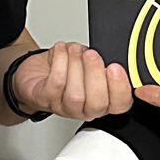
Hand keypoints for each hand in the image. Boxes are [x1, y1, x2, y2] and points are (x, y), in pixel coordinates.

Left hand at [13, 43, 133, 120]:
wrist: (38, 73)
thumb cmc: (67, 69)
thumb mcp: (91, 61)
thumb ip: (104, 60)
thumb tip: (110, 52)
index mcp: (104, 100)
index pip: (120, 104)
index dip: (120, 88)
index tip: (115, 67)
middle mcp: (86, 108)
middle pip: (97, 103)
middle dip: (95, 75)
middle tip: (91, 55)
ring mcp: (65, 107)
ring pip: (75, 95)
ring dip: (76, 66)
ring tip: (74, 50)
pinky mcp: (46, 100)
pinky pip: (56, 83)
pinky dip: (60, 62)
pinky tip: (61, 50)